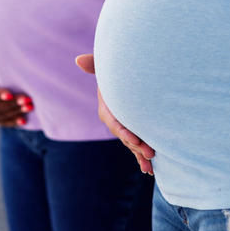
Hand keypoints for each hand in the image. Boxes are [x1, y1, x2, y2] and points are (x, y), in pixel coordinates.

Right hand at [75, 54, 154, 174]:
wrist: (127, 78)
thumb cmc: (116, 71)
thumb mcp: (106, 67)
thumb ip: (95, 64)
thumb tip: (78, 60)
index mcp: (107, 108)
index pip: (114, 121)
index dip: (123, 130)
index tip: (134, 138)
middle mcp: (115, 120)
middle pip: (125, 135)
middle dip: (137, 146)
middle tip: (150, 153)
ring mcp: (125, 127)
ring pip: (132, 144)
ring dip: (140, 156)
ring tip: (150, 167)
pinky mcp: (134, 131)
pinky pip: (137, 146)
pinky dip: (142, 158)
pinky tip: (150, 170)